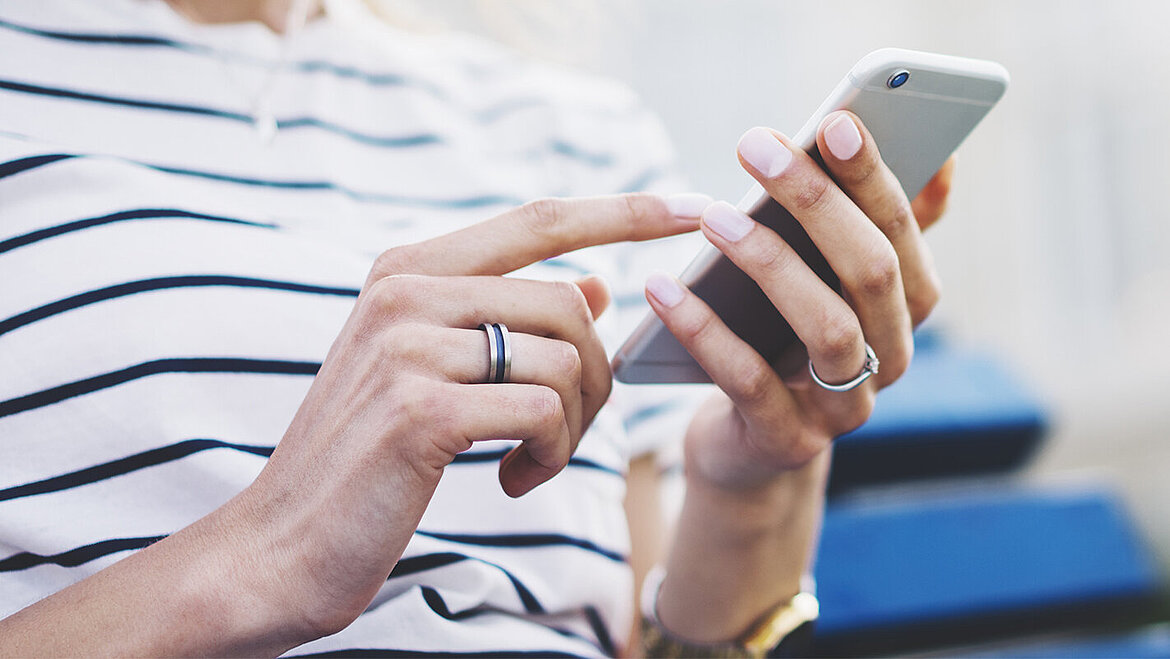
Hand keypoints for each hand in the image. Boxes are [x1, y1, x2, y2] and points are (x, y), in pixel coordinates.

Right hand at [240, 194, 698, 639]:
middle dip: (594, 374)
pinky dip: (549, 455)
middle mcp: (406, 292)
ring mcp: (409, 347)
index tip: (692, 208)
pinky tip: (512, 482)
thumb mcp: (428, 369)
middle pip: (566, 302)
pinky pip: (543, 410)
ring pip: (563, 358)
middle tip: (567, 429)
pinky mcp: (421, 410)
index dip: (623, 212)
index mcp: (407, 270)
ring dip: (571, 426)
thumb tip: (595, 284)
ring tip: (531, 462)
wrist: (281, 544)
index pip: (538, 220)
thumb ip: (504, 317)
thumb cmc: (365, 456)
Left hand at [645, 112, 952, 489]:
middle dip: (816, 202)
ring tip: (714, 217)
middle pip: (872, 272)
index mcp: (907, 304)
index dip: (870, 175)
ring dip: (770, 263)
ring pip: (828, 328)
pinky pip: (749, 381)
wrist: (750, 446)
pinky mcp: (788, 440)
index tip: (833, 120)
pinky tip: (663, 288)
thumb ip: (876, 224)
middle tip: (756, 145)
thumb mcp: (833, 283)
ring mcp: (845, 406)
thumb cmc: (786, 339)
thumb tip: (944, 156)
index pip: (901, 230)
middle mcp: (891, 355)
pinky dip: (705, 331)